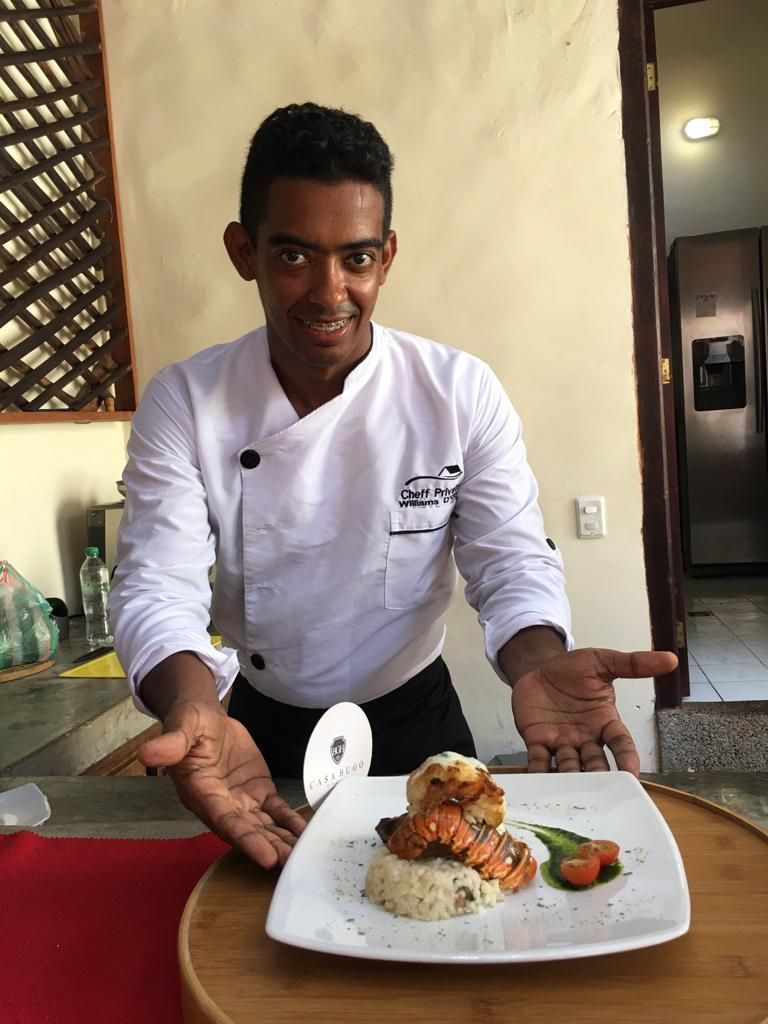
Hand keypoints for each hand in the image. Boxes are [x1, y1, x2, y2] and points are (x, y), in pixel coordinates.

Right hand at [138, 700, 305, 866]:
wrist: (207, 718)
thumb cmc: (190, 722)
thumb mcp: (182, 726)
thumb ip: (171, 743)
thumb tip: (146, 753)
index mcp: (202, 793)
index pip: (225, 822)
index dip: (246, 840)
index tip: (267, 858)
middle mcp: (222, 804)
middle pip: (248, 831)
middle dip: (270, 848)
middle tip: (293, 864)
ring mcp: (242, 801)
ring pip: (264, 826)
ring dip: (282, 841)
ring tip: (304, 856)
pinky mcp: (258, 792)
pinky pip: (276, 810)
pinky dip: (290, 822)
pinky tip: (305, 833)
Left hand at [510, 648, 677, 775]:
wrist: (538, 668)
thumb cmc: (572, 669)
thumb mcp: (602, 662)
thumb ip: (633, 664)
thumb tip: (670, 658)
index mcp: (605, 722)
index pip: (621, 744)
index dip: (627, 759)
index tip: (633, 774)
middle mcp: (586, 738)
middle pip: (596, 763)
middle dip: (598, 776)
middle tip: (600, 791)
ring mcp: (562, 742)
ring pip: (569, 766)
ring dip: (570, 778)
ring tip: (570, 791)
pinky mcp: (537, 741)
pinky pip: (539, 760)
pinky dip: (538, 773)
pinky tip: (537, 784)